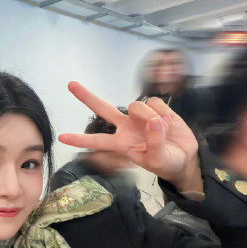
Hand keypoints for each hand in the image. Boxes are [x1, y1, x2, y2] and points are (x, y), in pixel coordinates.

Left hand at [59, 82, 202, 191]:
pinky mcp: (156, 108)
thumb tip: (154, 121)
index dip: (80, 140)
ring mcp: (139, 117)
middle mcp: (126, 127)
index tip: (61, 137)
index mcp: (121, 144)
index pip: (96, 141)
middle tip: (70, 84)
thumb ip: (154, 144)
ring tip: (161, 130)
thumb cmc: (166, 163)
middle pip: (103, 109)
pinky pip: (155, 102)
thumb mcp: (158, 161)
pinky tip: (168, 122)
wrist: (185, 157)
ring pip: (137, 105)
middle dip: (87, 97)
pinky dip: (164, 111)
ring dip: (149, 116)